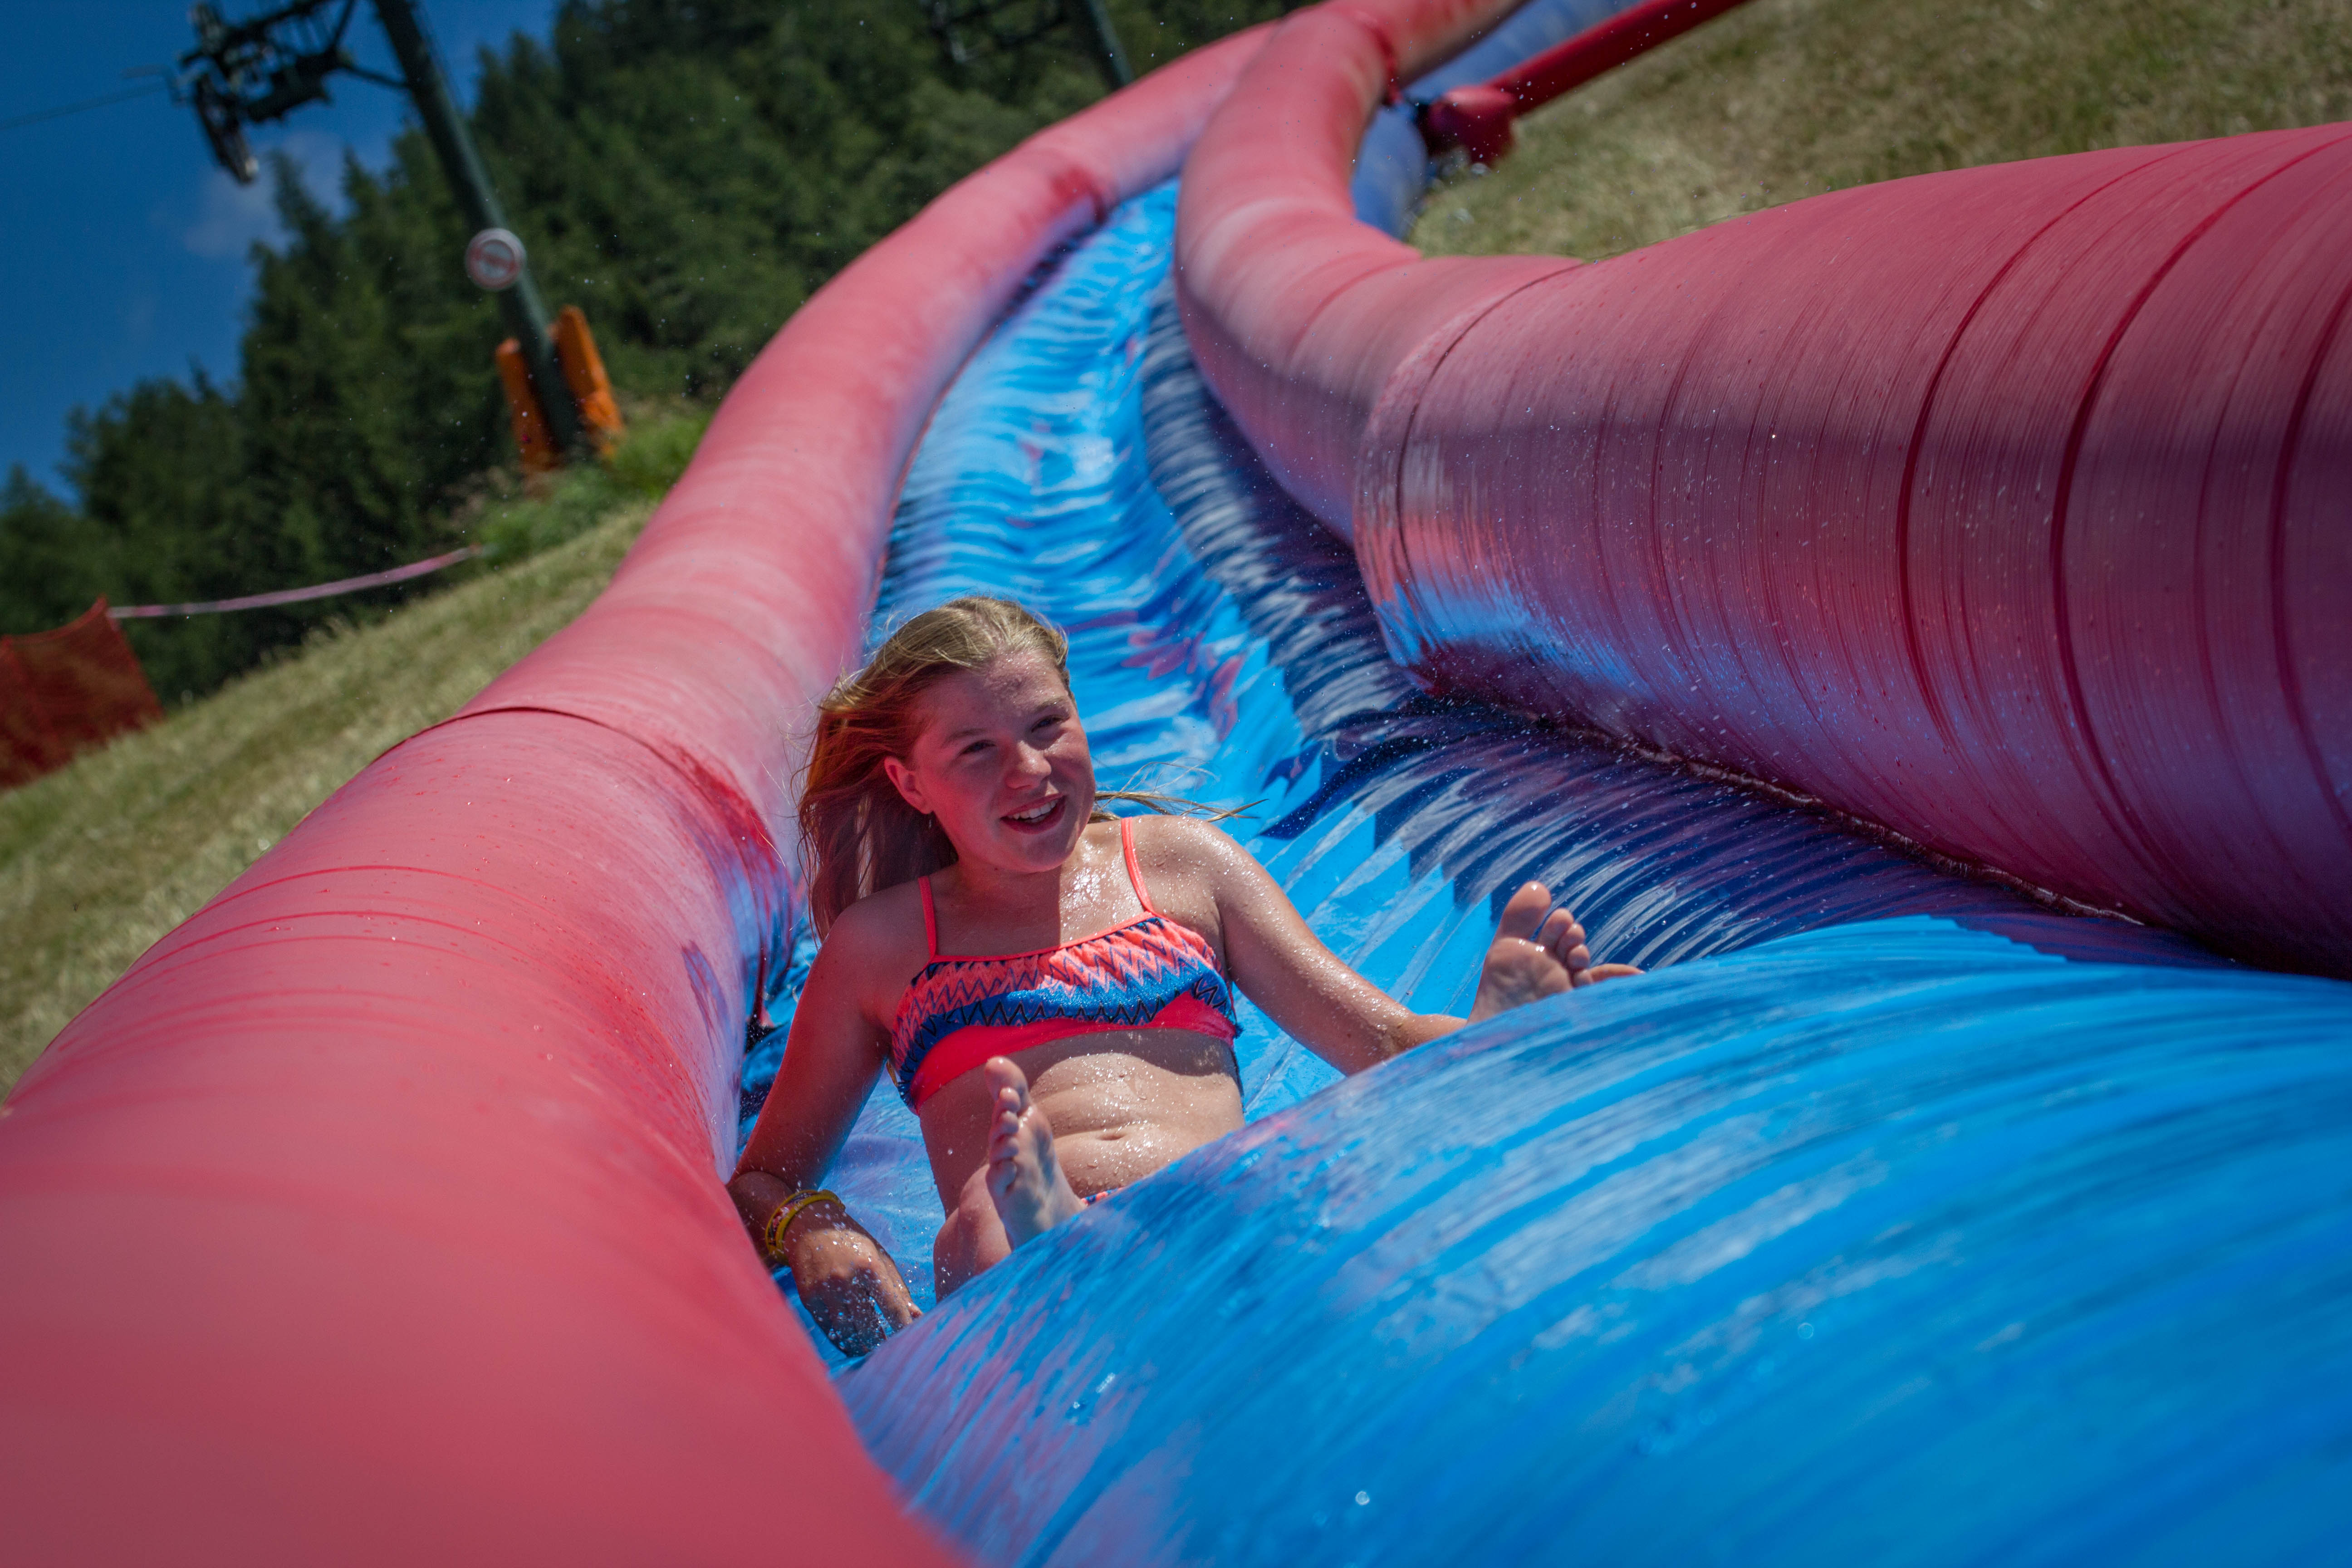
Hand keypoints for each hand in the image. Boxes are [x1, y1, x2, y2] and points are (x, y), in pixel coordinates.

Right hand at [728, 1173, 919, 1355]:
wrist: (810, 1229)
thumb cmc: (853, 1244)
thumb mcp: (880, 1258)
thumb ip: (898, 1289)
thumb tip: (918, 1317)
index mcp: (868, 1266)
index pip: (891, 1306)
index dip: (902, 1326)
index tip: (911, 1339)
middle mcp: (844, 1279)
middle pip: (868, 1324)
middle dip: (881, 1341)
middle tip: (892, 1350)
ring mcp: (824, 1291)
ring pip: (847, 1332)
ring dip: (862, 1346)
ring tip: (874, 1350)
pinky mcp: (809, 1300)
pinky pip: (829, 1329)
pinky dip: (843, 1341)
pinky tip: (855, 1345)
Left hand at [1469, 882, 1641, 1021]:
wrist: (1496, 1036)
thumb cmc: (1499, 995)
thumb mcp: (1507, 949)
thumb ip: (1521, 917)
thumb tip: (1540, 886)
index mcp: (1541, 958)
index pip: (1563, 933)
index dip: (1562, 924)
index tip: (1558, 921)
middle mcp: (1557, 975)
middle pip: (1575, 948)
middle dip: (1572, 936)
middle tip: (1566, 937)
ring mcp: (1567, 994)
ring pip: (1587, 969)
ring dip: (1582, 956)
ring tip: (1574, 954)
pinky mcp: (1577, 1011)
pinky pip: (1605, 993)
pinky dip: (1621, 980)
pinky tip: (1636, 975)